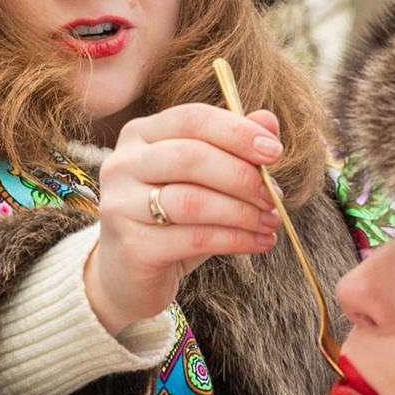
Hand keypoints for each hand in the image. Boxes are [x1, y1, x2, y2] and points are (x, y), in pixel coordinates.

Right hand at [87, 104, 282, 332]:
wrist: (129, 275)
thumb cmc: (171, 221)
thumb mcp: (203, 180)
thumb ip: (232, 146)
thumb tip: (268, 121)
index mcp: (140, 135)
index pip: (192, 119)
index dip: (237, 132)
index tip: (274, 152)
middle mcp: (122, 164)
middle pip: (191, 157)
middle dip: (242, 176)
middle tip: (274, 196)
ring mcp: (120, 205)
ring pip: (193, 200)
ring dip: (243, 212)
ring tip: (270, 222)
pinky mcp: (132, 246)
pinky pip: (195, 238)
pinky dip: (236, 239)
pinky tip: (259, 243)